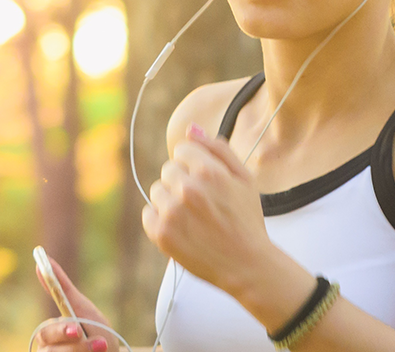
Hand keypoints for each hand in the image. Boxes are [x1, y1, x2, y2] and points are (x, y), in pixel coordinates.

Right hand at [33, 256, 117, 351]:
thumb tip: (41, 260)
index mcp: (49, 335)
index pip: (47, 333)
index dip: (61, 332)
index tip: (77, 329)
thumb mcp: (83, 309)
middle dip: (77, 348)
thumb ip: (61, 287)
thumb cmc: (97, 333)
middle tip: (99, 343)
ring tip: (102, 349)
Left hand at [141, 124, 274, 292]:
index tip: (205, 182)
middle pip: (168, 170)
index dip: (194, 165)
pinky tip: (183, 229)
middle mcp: (188, 189)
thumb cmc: (247, 221)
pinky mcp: (161, 234)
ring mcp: (172, 213)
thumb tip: (191, 129)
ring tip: (193, 218)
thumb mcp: (244, 179)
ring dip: (170, 200)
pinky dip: (160, 220)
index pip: (182, 150)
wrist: (247, 265)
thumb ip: (218, 149)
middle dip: (182, 182)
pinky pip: (148, 214)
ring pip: (157, 191)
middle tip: (202, 203)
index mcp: (209, 171)